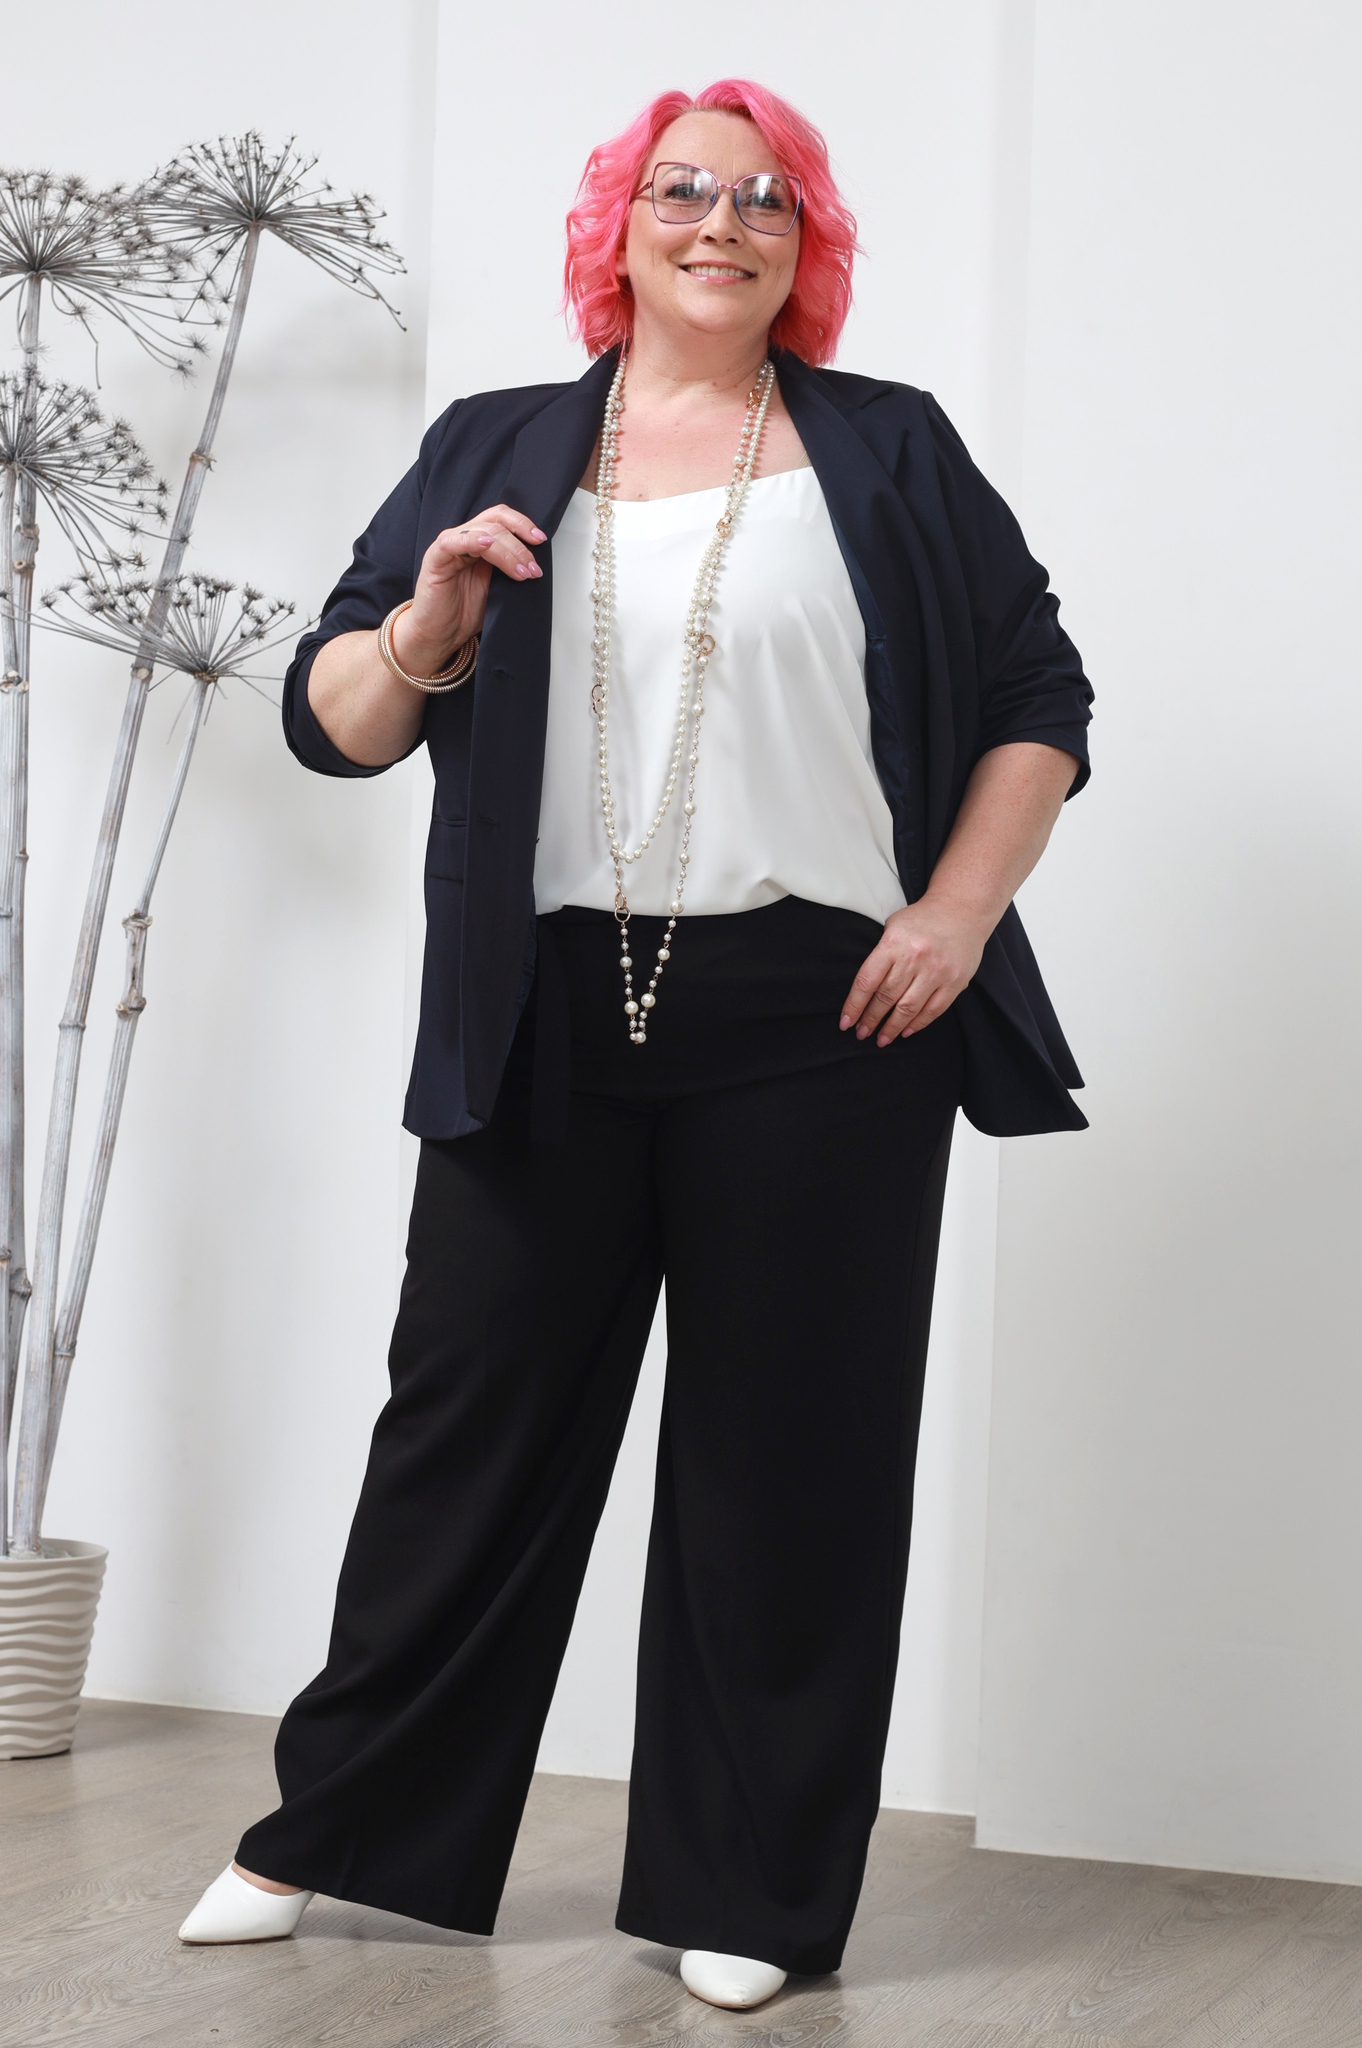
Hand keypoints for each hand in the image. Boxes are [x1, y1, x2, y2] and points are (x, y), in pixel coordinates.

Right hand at [391, 504, 545, 674]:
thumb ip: (511, 569)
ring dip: (507, 551)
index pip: (501, 519)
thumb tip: (535, 562)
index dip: (522, 525)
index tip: (540, 540)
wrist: (440, 635)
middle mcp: (465, 540)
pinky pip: (452, 542)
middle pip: (495, 523)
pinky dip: (471, 540)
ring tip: (521, 572)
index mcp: (480, 543)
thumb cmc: (464, 612)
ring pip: (482, 532)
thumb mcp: (498, 587)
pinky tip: (486, 544)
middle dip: (519, 545)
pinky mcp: (435, 559)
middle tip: (532, 568)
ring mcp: (449, 547)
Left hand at [839, 899, 990, 1046]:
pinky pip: (933, 1010)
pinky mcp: (955, 982)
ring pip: (908, 1008)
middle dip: (870, 1020)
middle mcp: (915, 958)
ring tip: (881, 1039)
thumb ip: (880, 956)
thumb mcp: (893, 927)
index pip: (867, 981)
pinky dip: (917, 1024)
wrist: (962, 910)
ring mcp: (937, 972)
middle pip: (886, 998)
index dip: (854, 1006)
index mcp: (894, 944)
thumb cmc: (922, 920)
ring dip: (892, 1028)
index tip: (846, 1023)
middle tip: (861, 1034)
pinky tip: (905, 1031)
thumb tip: (864, 990)